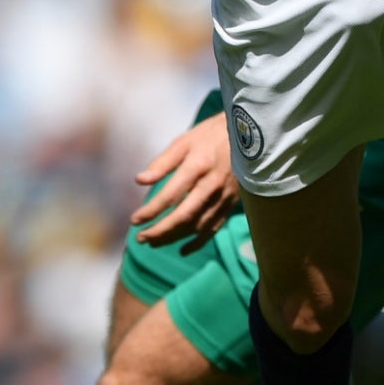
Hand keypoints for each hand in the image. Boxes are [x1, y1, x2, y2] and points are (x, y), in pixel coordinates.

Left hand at [130, 112, 241, 251]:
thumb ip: (162, 163)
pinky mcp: (231, 204)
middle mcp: (211, 185)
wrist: (249, 134)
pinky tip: (183, 249)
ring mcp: (223, 197)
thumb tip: (140, 180)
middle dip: (160, 231)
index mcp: (197, 167)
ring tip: (154, 242)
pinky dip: (198, 242)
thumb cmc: (210, 135)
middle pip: (183, 216)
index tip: (134, 220)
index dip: (151, 211)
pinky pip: (214, 228)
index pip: (170, 196)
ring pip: (197, 226)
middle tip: (141, 238)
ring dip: (174, 237)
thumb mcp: (184, 141)